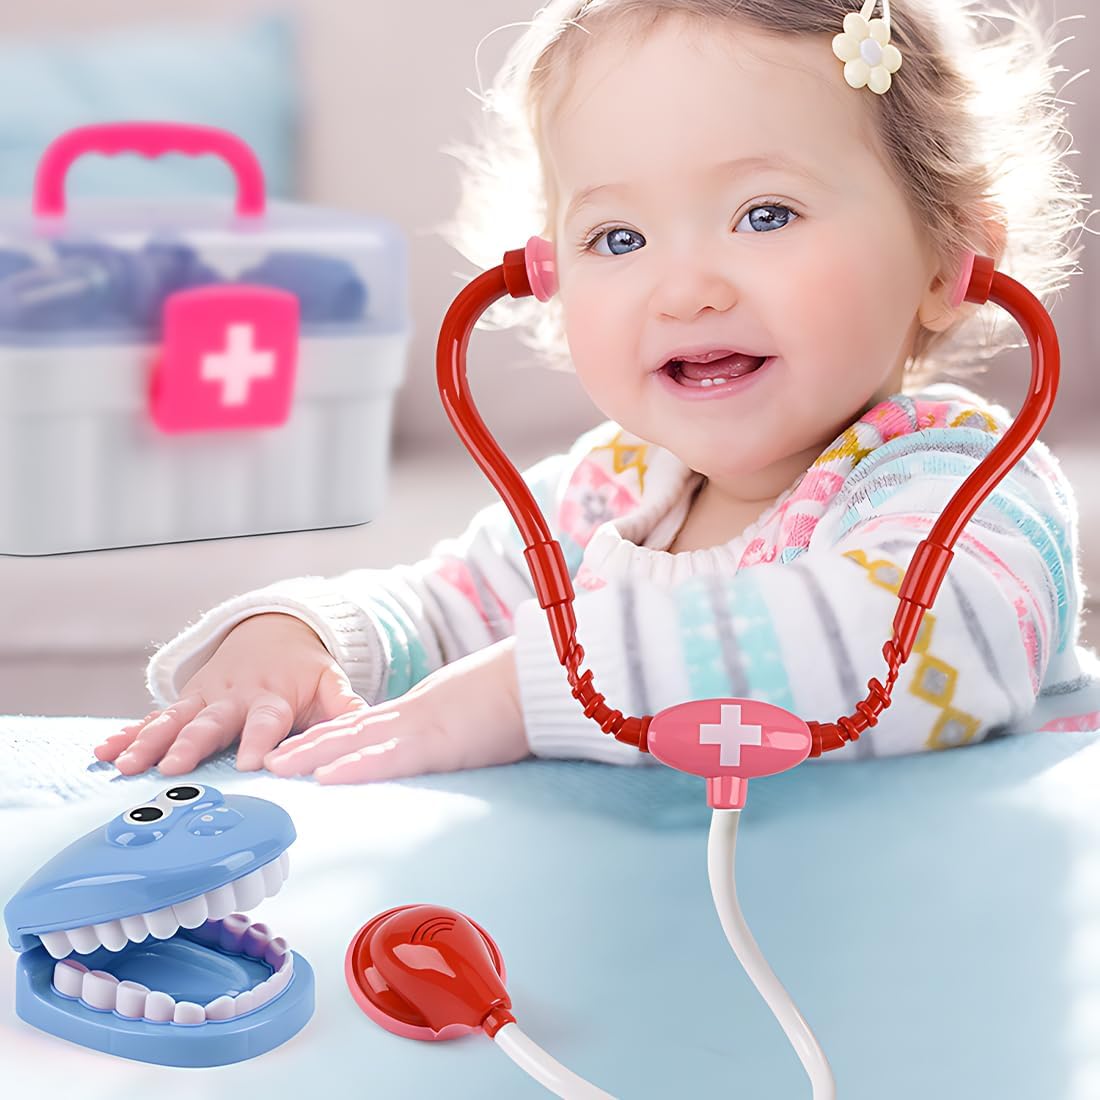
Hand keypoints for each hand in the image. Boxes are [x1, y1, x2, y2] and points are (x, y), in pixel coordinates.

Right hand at [94, 613, 363, 775]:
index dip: (262, 741)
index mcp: (272, 696)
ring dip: (150, 743)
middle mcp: (234, 697)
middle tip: (173, 768)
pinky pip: (153, 718)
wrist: (273, 632)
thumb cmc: (304, 671)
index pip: (267, 720)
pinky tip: (104, 752)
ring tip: (127, 766)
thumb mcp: (330, 682)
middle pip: (211, 722)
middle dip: (191, 744)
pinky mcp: (185, 701)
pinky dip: (129, 734)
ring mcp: (204, 698)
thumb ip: (345, 707)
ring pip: (174, 721)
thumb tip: (366, 727)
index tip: (256, 764)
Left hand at [263, 636, 529, 783]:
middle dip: (309, 744)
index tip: (307, 744)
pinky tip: (325, 777)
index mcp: (429, 706)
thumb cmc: (526, 691)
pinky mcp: (439, 742)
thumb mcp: (486, 709)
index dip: (336, 734)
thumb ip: (465, 724)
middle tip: (272, 760)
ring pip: (356, 741)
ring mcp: (424, 725)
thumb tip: (465, 736)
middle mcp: (417, 713)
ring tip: (277, 767)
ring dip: (313, 754)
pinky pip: (389, 758)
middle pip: (352, 730)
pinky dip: (355, 767)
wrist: (545, 675)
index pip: (373, 724)